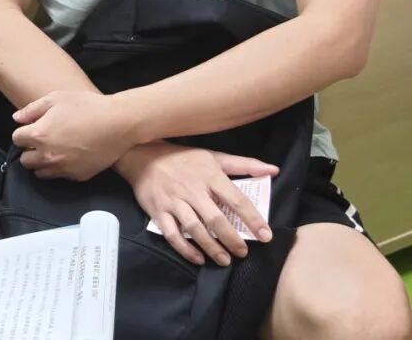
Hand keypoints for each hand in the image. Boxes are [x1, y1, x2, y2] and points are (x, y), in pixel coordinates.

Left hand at [11, 89, 138, 180]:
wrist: (118, 123)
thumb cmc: (86, 106)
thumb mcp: (56, 98)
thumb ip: (32, 110)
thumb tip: (17, 119)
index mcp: (39, 135)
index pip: (17, 139)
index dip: (23, 132)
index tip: (33, 128)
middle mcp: (48, 156)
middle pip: (25, 160)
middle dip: (29, 150)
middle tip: (42, 140)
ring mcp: (63, 168)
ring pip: (40, 172)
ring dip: (42, 162)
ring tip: (54, 150)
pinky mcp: (78, 176)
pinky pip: (60, 176)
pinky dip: (60, 168)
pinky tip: (70, 155)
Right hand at [116, 142, 276, 266]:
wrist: (141, 155)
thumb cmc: (182, 158)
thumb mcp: (213, 156)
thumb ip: (244, 164)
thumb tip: (274, 170)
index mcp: (209, 175)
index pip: (236, 200)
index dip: (252, 219)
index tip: (266, 236)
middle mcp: (192, 189)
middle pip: (216, 219)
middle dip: (232, 239)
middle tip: (243, 253)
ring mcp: (174, 201)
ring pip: (195, 228)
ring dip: (211, 247)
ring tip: (225, 260)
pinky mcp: (158, 210)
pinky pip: (172, 233)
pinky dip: (185, 248)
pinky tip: (198, 258)